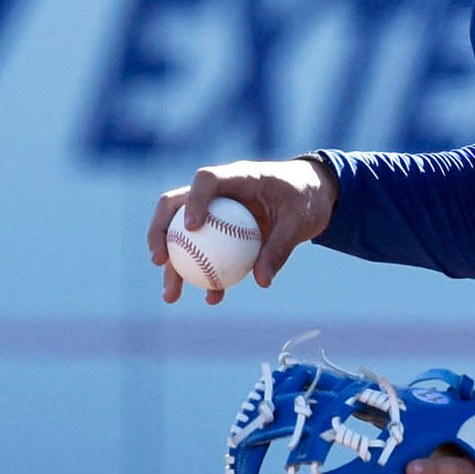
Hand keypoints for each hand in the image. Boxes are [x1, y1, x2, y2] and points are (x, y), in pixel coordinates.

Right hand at [147, 158, 338, 304]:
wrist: (315, 197)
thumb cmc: (306, 199)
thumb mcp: (300, 222)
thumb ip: (280, 248)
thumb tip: (261, 281)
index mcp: (239, 176)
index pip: (206, 180)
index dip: (193, 200)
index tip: (191, 228)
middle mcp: (219, 192)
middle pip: (175, 205)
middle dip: (160, 233)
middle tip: (159, 260)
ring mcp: (216, 211)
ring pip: (182, 235)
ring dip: (174, 266)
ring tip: (171, 295)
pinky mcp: (222, 230)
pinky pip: (207, 253)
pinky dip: (206, 274)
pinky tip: (213, 297)